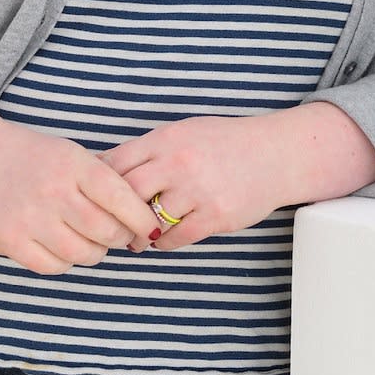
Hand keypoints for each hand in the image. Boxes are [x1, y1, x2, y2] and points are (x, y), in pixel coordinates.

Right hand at [0, 119, 160, 274]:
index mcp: (73, 165)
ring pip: (83, 253)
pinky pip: (53, 267)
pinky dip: (67, 261)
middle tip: (120, 234)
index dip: (142, 218)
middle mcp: (52, 191)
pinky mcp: (9, 242)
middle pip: (105, 231)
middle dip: (121, 237)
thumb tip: (143, 215)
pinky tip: (64, 246)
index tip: (150, 227)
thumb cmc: (36, 158)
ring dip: (96, 252)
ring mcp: (29, 219)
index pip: (121, 198)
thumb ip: (104, 180)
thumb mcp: (73, 154)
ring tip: (92, 240)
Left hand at [100, 115, 294, 250]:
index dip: (99, 186)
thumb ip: (148, 149)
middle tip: (112, 225)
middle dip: (114, 214)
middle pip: (126, 194)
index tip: (97, 199)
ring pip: (149, 221)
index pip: (115, 164)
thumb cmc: (225, 143)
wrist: (277, 154)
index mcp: (167, 139)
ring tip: (136, 237)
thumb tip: (103, 167)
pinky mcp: (216, 215)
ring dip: (138, 234)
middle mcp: (179, 162)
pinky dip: (164, 243)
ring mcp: (198, 190)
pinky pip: (176, 238)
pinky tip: (164, 239)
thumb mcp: (184, 132)